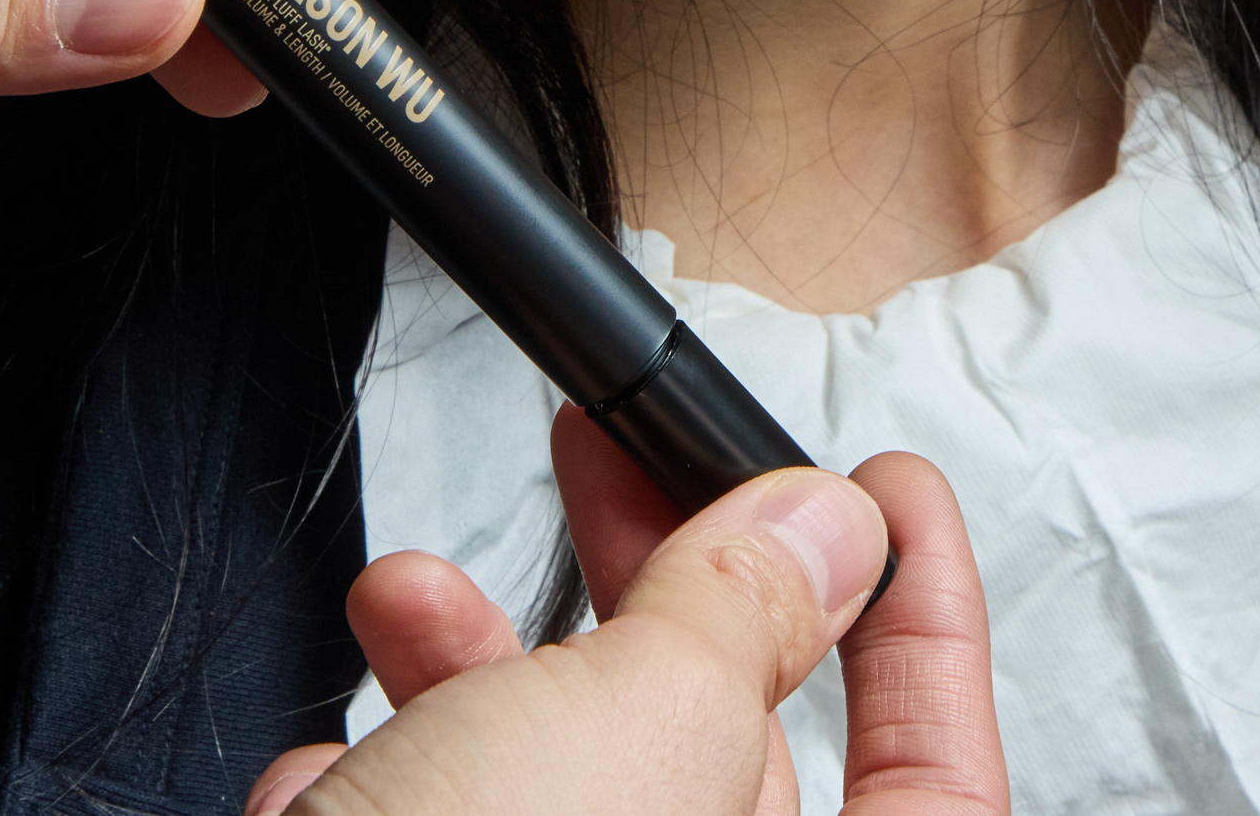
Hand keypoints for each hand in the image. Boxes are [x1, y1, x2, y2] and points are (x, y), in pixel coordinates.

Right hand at [243, 421, 1008, 815]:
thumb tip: (825, 531)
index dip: (930, 629)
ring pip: (564, 799)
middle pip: (731, 761)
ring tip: (413, 603)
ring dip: (477, 679)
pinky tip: (323, 781)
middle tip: (621, 476)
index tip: (886, 497)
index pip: (936, 790)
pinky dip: (391, 794)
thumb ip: (743, 616)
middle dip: (657, 595)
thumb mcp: (633, 734)